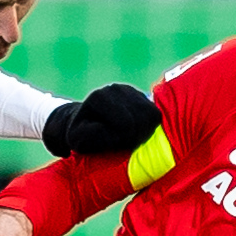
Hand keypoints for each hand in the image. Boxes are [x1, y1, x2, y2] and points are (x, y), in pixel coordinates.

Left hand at [42, 83, 160, 156]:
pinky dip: (151, 127)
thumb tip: (115, 131)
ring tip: (132, 140)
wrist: (84, 123)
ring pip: (153, 115)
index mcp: (99, 98)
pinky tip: (138, 132)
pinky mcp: (141, 96)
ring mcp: (130, 90)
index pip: (126, 123)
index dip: (125, 141)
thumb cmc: (81, 135)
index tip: (115, 146)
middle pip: (142, 117)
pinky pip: (157, 114)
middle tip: (126, 145)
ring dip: (146, 132)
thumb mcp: (78, 140)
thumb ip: (92, 136)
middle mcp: (115, 89)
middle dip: (137, 137)